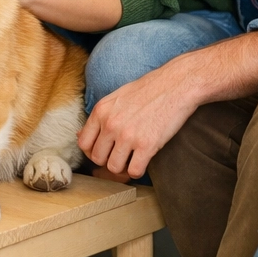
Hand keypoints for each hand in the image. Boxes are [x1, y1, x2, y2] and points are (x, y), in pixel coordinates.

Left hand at [79, 62, 201, 179]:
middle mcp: (111, 124)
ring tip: (133, 157)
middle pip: (97, 158)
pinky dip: (138, 170)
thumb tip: (80, 136)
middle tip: (121, 155)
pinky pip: (134, 171)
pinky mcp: (147, 145)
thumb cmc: (149, 90)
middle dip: (108, 159)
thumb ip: (99, 116)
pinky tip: (144, 160)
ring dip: (123, 167)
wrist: (177, 84)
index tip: (106, 150)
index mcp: (101, 110)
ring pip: (114, 168)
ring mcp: (128, 135)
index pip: (83, 143)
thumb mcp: (117, 97)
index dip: (93, 151)